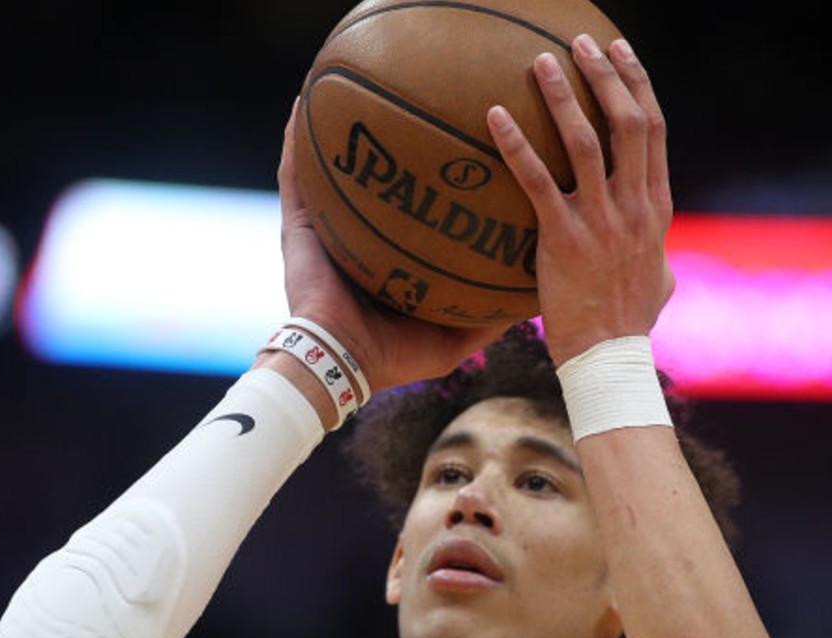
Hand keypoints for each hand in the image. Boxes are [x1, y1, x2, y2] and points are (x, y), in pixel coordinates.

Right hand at [277, 101, 503, 391]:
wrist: (340, 365)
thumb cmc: (395, 356)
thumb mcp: (458, 337)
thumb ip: (493, 315)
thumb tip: (537, 291)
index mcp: (395, 255)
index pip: (419, 205)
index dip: (440, 172)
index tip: (470, 136)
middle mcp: (362, 233)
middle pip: (381, 173)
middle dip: (396, 135)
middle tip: (422, 93)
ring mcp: (328, 226)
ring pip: (334, 163)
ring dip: (340, 123)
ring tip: (357, 77)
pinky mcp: (298, 226)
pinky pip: (294, 173)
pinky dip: (296, 137)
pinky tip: (305, 101)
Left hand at [486, 35, 674, 362]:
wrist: (609, 359)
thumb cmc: (629, 325)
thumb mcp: (659, 281)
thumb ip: (657, 253)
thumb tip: (658, 250)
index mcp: (656, 208)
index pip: (653, 130)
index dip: (638, 85)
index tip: (621, 52)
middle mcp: (635, 206)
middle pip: (627, 122)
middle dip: (606, 75)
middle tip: (580, 42)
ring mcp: (602, 222)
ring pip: (586, 142)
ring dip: (564, 96)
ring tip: (540, 61)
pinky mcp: (564, 240)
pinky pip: (536, 182)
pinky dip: (515, 145)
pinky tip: (494, 116)